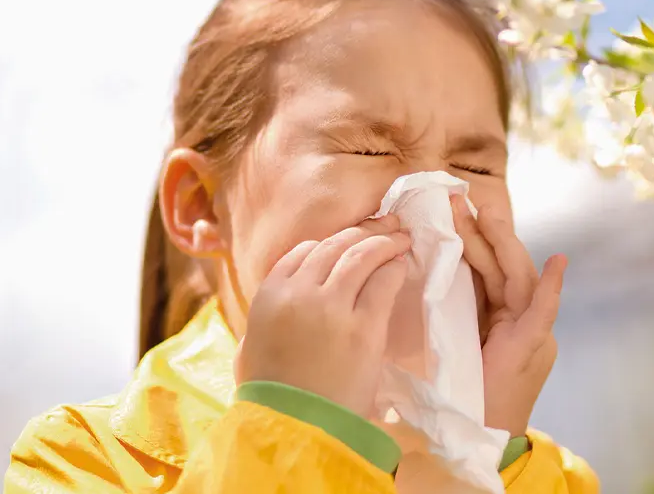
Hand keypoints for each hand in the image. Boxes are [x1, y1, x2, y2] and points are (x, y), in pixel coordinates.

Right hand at [237, 214, 409, 416]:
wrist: (294, 428)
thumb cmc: (270, 395)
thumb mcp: (251, 349)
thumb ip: (264, 320)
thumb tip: (280, 308)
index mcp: (269, 295)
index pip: (303, 252)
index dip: (330, 243)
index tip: (348, 242)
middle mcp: (299, 292)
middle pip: (335, 246)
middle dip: (363, 231)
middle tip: (386, 225)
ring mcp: (332, 306)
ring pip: (360, 255)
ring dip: (383, 241)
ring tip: (401, 237)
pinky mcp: (363, 327)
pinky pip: (382, 283)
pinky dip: (393, 267)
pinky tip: (401, 263)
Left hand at [451, 195, 566, 437]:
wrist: (479, 434)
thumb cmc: (462, 389)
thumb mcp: (455, 337)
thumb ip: (455, 306)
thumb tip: (429, 269)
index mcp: (500, 315)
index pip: (487, 269)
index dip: (472, 239)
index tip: (450, 211)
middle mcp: (519, 318)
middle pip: (501, 266)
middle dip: (480, 232)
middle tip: (457, 200)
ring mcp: (530, 331)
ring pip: (518, 277)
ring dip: (503, 243)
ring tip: (486, 212)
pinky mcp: (532, 346)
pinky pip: (544, 313)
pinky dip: (552, 288)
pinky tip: (557, 262)